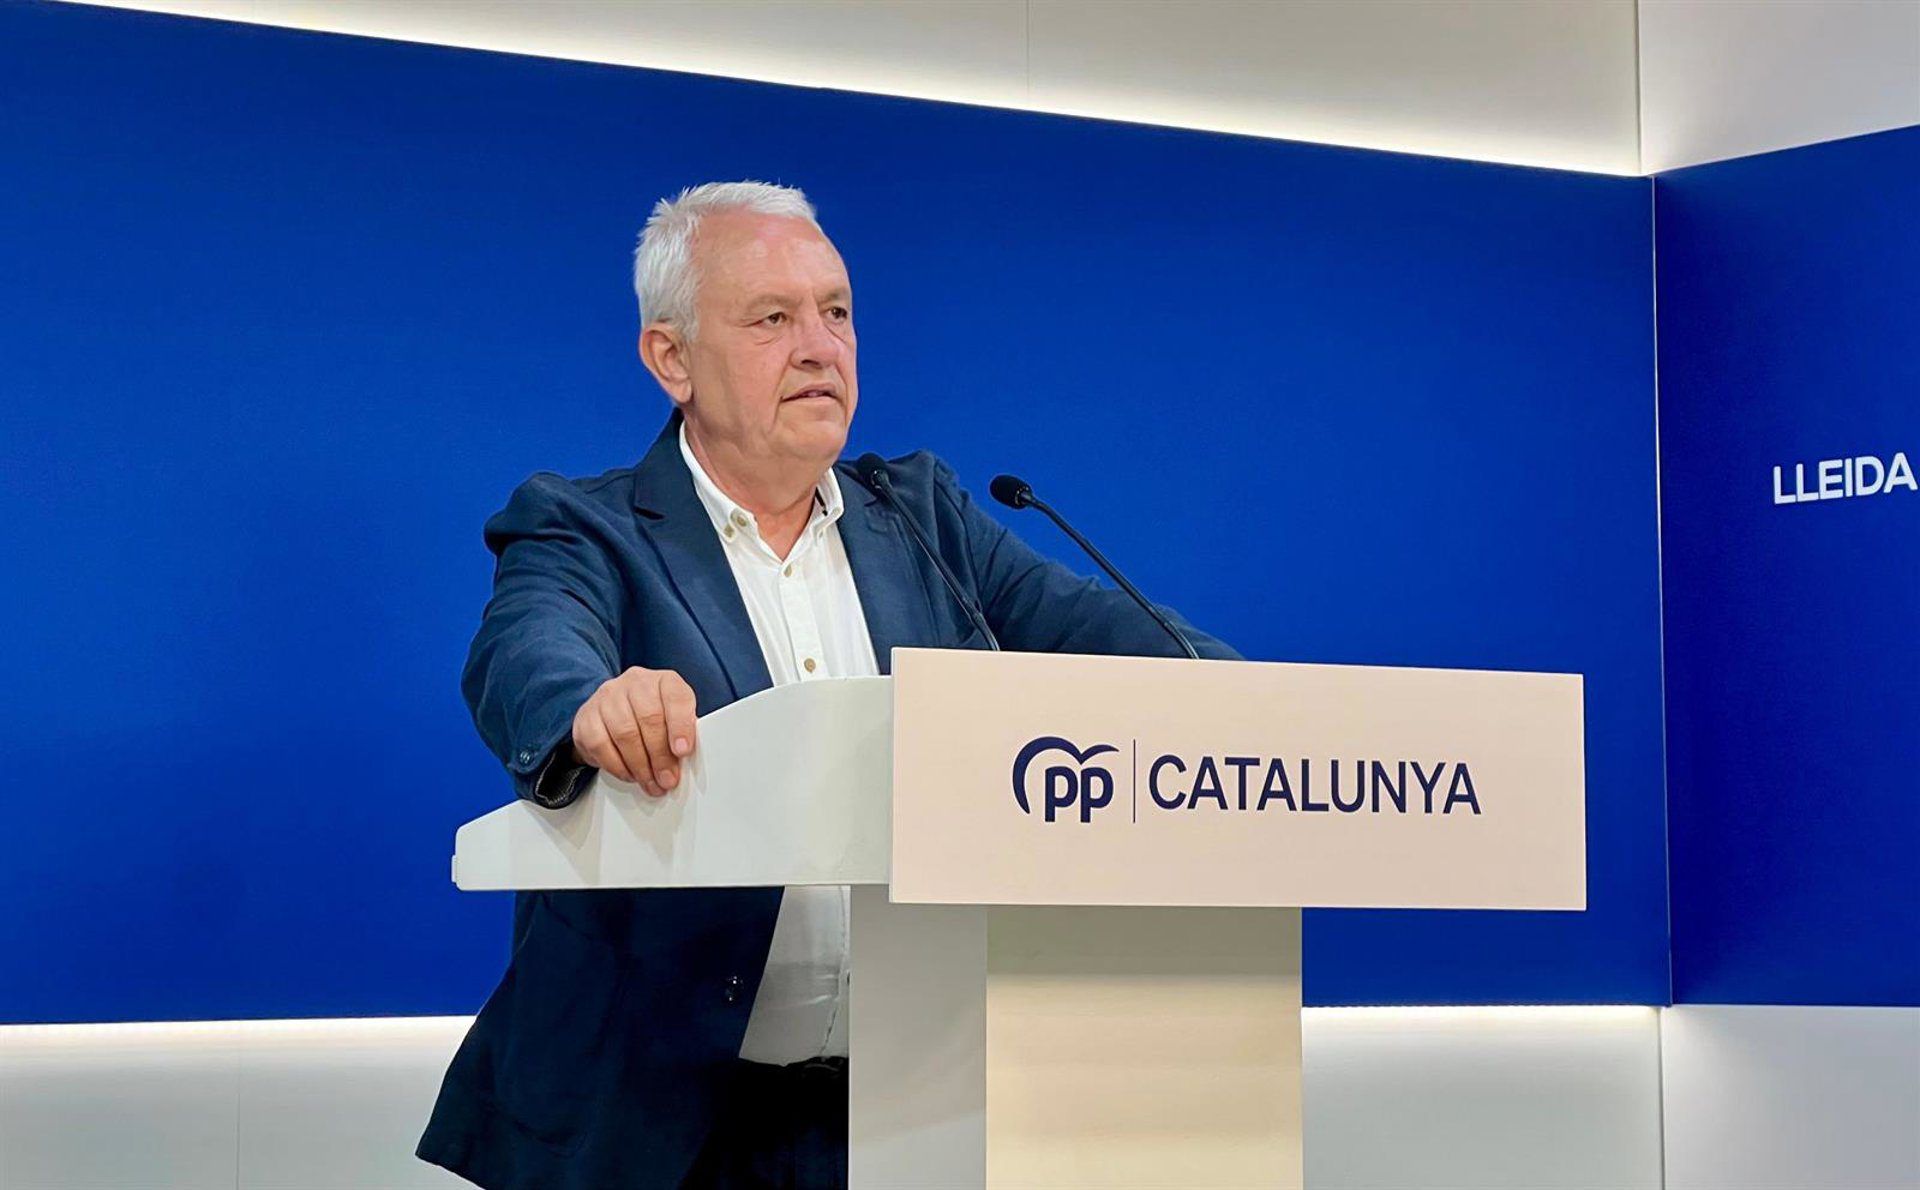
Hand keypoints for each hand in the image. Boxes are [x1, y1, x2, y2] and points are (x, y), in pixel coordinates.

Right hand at [570, 667, 697, 796]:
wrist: (612, 715)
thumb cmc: (651, 719)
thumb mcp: (674, 721)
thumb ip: (682, 736)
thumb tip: (682, 764)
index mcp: (664, 681)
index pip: (676, 697)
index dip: (681, 726)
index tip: (683, 751)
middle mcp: (635, 682)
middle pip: (649, 718)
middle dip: (660, 756)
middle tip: (667, 779)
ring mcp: (608, 696)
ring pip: (625, 733)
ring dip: (640, 766)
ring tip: (650, 782)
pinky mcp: (587, 716)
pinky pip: (600, 745)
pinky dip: (617, 766)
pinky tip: (629, 774)